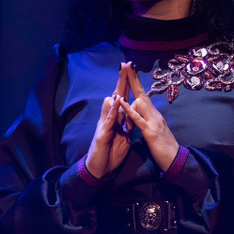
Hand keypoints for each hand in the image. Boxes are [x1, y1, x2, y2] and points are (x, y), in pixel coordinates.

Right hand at [82, 65, 137, 179]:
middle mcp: (109, 118)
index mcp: (116, 120)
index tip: (134, 71)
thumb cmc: (110, 153)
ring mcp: (104, 124)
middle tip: (126, 63)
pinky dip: (113, 109)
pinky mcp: (102, 134)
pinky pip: (109, 119)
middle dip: (122, 80)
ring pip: (111, 104)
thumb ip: (125, 124)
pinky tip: (116, 99)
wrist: (99, 169)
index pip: (124, 99)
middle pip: (117, 96)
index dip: (129, 86)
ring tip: (122, 74)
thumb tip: (130, 113)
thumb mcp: (122, 137)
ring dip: (118, 89)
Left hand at [118, 76, 180, 172]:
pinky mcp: (150, 132)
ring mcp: (153, 122)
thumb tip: (140, 111)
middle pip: (142, 92)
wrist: (176, 160)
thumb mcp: (154, 130)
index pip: (143, 95)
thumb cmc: (164, 147)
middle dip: (133, 78)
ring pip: (140, 102)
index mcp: (154, 114)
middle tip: (126, 63)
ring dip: (130, 92)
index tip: (130, 69)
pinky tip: (122, 102)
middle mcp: (154, 114)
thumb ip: (147, 119)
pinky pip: (138, 118)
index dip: (136, 83)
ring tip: (124, 78)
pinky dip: (129, 109)